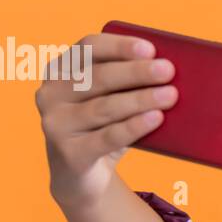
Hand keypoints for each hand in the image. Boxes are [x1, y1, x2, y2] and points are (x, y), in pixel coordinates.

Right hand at [37, 32, 178, 208]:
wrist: (82, 175)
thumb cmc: (103, 126)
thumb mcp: (112, 98)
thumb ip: (128, 82)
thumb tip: (169, 69)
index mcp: (61, 69)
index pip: (88, 48)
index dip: (119, 46)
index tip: (151, 48)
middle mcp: (51, 94)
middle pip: (98, 77)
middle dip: (136, 72)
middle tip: (168, 70)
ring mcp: (56, 124)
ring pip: (104, 107)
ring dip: (140, 99)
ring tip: (171, 95)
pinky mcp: (69, 153)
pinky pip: (107, 137)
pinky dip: (133, 127)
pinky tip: (156, 118)